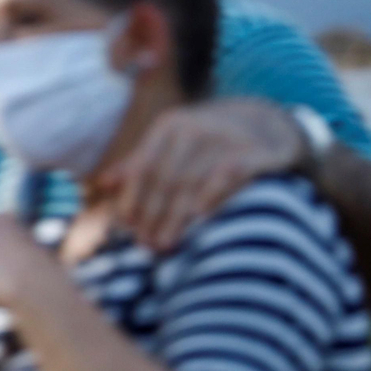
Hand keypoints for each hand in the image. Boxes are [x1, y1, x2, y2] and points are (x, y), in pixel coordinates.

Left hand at [101, 98, 303, 250]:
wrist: (267, 125)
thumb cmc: (207, 143)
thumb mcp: (172, 144)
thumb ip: (139, 164)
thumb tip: (104, 184)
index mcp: (169, 127)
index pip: (144, 167)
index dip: (133, 197)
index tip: (126, 226)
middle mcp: (194, 128)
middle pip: (166, 179)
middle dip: (153, 214)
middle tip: (145, 245)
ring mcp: (225, 137)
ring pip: (192, 183)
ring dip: (176, 217)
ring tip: (165, 244)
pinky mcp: (253, 151)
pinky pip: (228, 176)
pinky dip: (212, 196)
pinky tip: (200, 218)